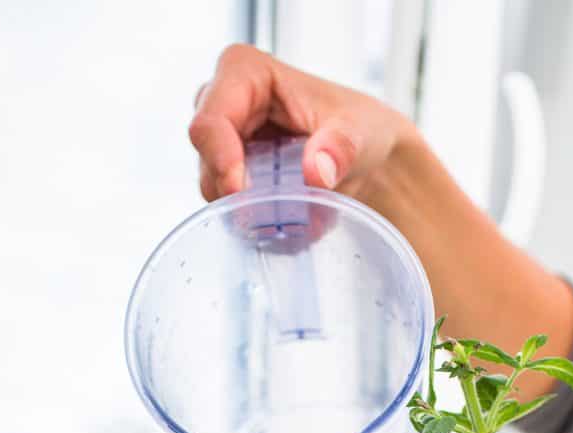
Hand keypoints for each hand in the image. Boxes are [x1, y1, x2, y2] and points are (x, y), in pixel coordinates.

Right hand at [188, 44, 413, 203]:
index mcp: (244, 72)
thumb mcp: (358, 132)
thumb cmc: (359, 128)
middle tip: (268, 213)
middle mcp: (224, 103)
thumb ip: (340, 149)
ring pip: (213, 186)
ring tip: (289, 213)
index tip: (242, 190)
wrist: (367, 156)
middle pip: (206, 157)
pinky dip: (256, 218)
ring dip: (248, 208)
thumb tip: (316, 172)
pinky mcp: (231, 172)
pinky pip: (229, 204)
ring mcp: (224, 140)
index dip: (219, 159)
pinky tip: (285, 219)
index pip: (210, 121)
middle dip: (234, 190)